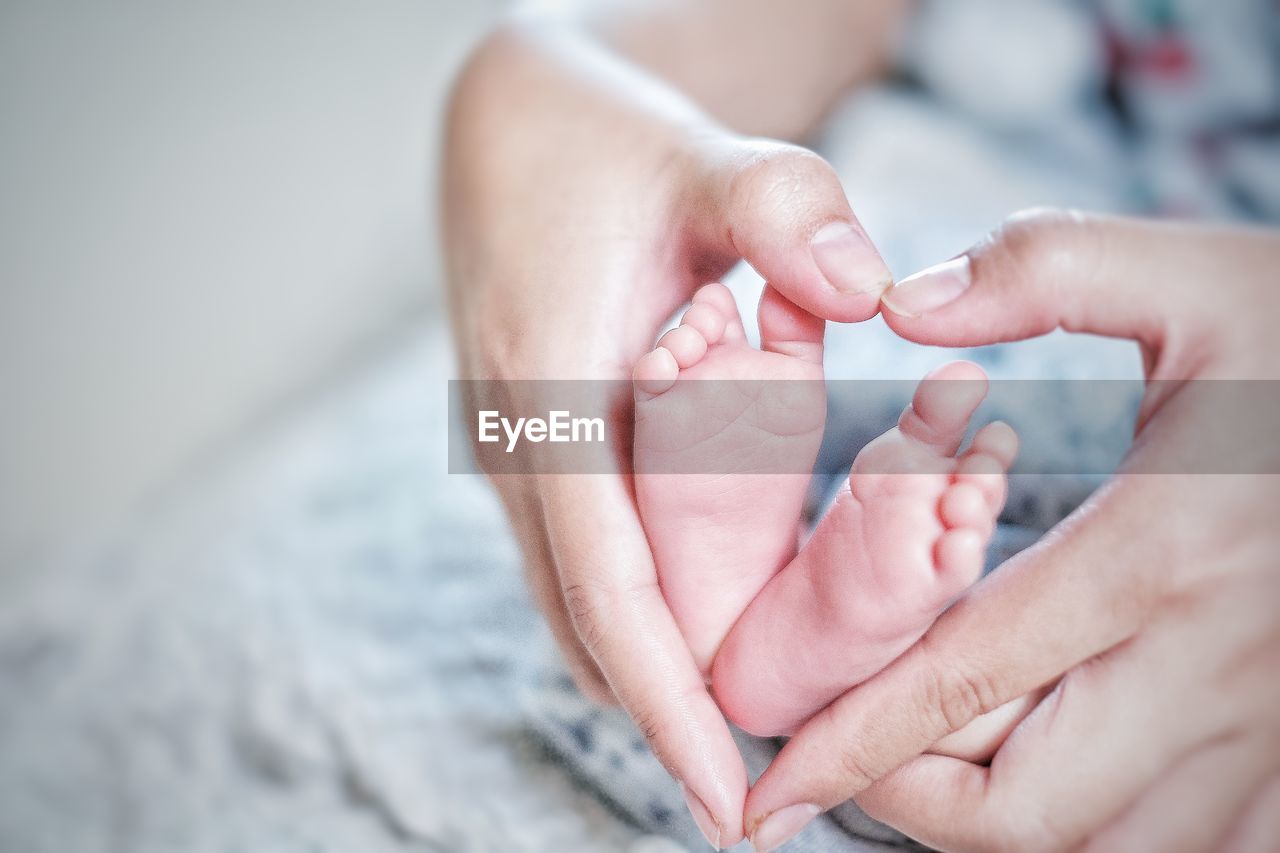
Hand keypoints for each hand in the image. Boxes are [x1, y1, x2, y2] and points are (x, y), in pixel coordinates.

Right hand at [444, 23, 891, 845]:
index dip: (667, 700)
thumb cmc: (593, 139)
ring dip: (653, 672)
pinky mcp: (538, 446)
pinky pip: (581, 560)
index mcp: (547, 392)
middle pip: (586, 622)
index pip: (607, 583)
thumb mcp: (689, 152)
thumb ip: (778, 206)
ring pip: (578, 604)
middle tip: (761, 798)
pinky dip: (639, 616)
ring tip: (741, 738)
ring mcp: (520, 452)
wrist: (506, 123)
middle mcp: (519, 443)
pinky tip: (702, 630)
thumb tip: (868, 287)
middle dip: (668, 716)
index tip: (728, 797)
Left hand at [744, 211, 1279, 851]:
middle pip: (1030, 811)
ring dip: (1002, 823)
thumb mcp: (1191, 275)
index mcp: (1162, 550)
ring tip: (934, 762)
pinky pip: (1206, 842)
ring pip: (1115, 848)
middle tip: (849, 751)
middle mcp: (1218, 662)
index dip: (852, 744)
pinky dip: (1109, 832)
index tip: (774, 787)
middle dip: (912, 800)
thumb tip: (898, 301)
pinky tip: (1059, 772)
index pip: (965, 683)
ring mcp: (1275, 721)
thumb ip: (1040, 271)